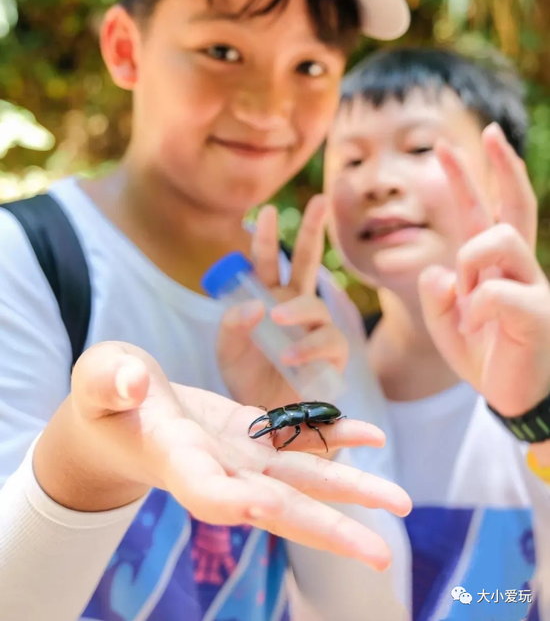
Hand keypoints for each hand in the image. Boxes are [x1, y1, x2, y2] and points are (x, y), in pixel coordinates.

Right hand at [34, 341, 410, 571]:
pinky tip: (372, 437)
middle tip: (379, 555)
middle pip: (276, 508)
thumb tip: (134, 381)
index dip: (236, 503)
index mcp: (177, 461)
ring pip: (302, 480)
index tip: (266, 510)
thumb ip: (112, 380)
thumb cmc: (105, 397)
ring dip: (351, 490)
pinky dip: (335, 438)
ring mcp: (241, 457)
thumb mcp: (100, 379)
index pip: (208, 492)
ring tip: (400, 502)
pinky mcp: (254, 436)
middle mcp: (218, 471)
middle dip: (327, 529)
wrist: (125, 412)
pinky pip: (301, 441)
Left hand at [217, 195, 347, 408]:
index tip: (263, 211)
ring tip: (277, 318)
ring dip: (297, 308)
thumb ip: (232, 325)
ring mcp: (316, 329)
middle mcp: (295, 306)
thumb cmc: (246, 378)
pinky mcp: (332, 356)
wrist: (265, 419)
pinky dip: (309, 346)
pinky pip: (328, 342)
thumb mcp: (227, 350)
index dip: (268, 237)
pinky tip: (291, 355)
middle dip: (313, 230)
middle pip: (308, 261)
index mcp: (269, 297)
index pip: (269, 262)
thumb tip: (257, 306)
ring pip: (316, 305)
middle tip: (320, 200)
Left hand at [418, 123, 549, 417]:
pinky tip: (476, 326)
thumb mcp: (446, 323)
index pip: (482, 211)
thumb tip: (440, 270)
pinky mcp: (539, 312)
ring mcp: (533, 286)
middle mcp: (518, 267)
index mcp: (493, 266)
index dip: (468, 177)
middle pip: (514, 205)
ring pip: (500, 239)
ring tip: (467, 298)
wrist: (514, 399)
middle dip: (499, 165)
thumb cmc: (484, 356)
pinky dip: (475, 307)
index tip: (451, 144)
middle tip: (488, 130)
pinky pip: (496, 290)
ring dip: (471, 260)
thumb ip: (436, 294)